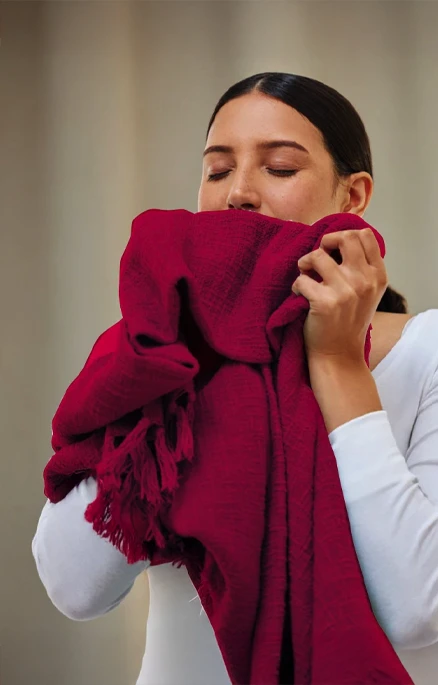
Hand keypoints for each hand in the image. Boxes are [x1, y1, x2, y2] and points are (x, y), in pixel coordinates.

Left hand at [291, 228, 387, 361]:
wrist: (339, 354)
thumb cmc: (348, 321)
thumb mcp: (366, 292)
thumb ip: (361, 268)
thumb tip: (338, 240)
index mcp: (378, 275)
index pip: (365, 236)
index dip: (344, 235)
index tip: (333, 248)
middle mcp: (365, 281)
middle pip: (344, 238)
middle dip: (324, 242)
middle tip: (316, 259)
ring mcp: (346, 291)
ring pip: (317, 255)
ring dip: (305, 263)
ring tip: (305, 276)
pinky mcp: (325, 302)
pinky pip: (302, 279)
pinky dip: (296, 286)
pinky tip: (300, 296)